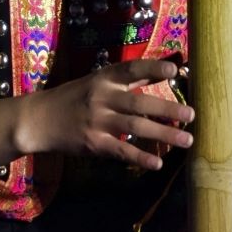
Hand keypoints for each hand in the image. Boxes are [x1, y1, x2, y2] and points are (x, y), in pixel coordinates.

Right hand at [13, 59, 193, 170]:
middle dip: (168, 109)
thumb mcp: (96, 82)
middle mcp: (102, 97)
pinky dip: (141, 157)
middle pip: (140, 102)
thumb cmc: (74, 98)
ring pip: (136, 127)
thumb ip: (126, 80)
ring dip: (164, 134)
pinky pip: (121, 150)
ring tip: (187, 140)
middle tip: (191, 115)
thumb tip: (163, 73)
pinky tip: (158, 163)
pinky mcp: (93, 143)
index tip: (174, 69)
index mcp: (104, 78)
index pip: (131, 69)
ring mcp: (97, 121)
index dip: (153, 68)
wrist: (40, 119)